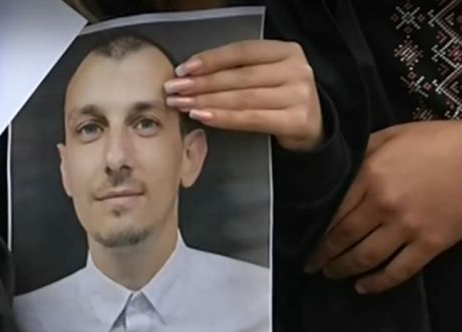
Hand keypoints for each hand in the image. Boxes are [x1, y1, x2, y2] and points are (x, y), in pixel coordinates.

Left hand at [164, 40, 323, 150]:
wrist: (312, 127)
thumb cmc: (279, 98)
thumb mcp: (266, 76)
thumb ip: (238, 71)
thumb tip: (190, 74)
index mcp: (286, 51)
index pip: (242, 51)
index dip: (211, 59)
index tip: (183, 69)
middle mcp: (296, 69)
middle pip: (239, 76)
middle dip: (202, 83)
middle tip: (174, 89)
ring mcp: (298, 95)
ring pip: (243, 98)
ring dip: (207, 101)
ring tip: (182, 104)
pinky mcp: (296, 120)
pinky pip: (252, 118)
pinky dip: (224, 118)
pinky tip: (202, 116)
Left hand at [310, 120, 461, 293]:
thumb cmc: (438, 141)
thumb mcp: (393, 136)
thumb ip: (362, 152)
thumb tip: (339, 168)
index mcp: (370, 176)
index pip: (333, 210)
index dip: (316, 229)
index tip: (303, 239)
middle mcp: (383, 205)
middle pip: (343, 236)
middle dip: (322, 254)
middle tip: (310, 265)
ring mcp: (407, 227)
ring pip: (365, 257)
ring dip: (343, 269)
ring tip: (330, 274)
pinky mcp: (430, 243)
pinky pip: (399, 270)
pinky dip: (378, 283)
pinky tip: (363, 288)